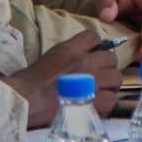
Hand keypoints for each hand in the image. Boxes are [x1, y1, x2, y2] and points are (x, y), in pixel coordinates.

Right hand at [6, 31, 123, 126]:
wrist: (25, 101)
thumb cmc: (29, 81)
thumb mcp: (48, 57)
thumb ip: (68, 54)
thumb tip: (80, 55)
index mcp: (72, 49)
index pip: (94, 36)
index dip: (95, 45)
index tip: (92, 53)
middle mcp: (87, 62)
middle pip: (111, 58)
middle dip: (106, 66)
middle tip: (99, 75)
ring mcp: (94, 82)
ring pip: (116, 78)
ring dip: (110, 84)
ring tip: (101, 91)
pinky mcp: (96, 102)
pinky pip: (112, 99)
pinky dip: (106, 102)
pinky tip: (97, 105)